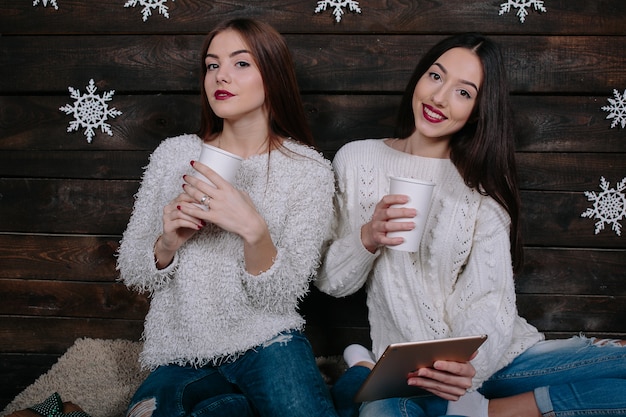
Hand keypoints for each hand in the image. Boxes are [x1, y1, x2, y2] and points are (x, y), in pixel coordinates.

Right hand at [156, 189, 204, 267]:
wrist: (174, 242)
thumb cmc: (185, 228)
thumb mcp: (194, 217)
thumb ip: (199, 210)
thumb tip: (211, 203)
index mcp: (174, 203)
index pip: (184, 195)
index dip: (196, 198)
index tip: (208, 202)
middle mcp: (168, 207)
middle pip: (182, 202)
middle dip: (196, 207)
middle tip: (207, 212)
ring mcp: (166, 216)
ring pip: (181, 212)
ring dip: (194, 217)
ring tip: (203, 222)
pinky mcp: (167, 226)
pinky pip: (179, 222)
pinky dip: (190, 224)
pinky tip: (198, 227)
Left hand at [183, 160, 276, 274]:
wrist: (250, 224)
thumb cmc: (248, 209)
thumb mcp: (242, 194)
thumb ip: (232, 190)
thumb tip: (227, 187)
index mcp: (228, 188)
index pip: (211, 174)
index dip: (200, 167)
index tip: (193, 163)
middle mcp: (221, 195)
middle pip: (201, 184)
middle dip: (191, 179)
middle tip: (185, 176)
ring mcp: (216, 206)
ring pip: (197, 196)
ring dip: (188, 191)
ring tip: (183, 187)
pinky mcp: (214, 217)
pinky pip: (197, 212)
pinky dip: (187, 209)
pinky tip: (181, 205)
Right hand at [360, 194, 416, 252]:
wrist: (370, 234)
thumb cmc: (382, 221)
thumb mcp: (386, 212)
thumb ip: (397, 208)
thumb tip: (418, 205)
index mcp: (380, 208)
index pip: (386, 200)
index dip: (396, 198)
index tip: (407, 199)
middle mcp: (377, 217)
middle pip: (388, 213)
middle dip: (402, 212)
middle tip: (414, 213)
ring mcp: (376, 227)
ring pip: (387, 226)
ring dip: (401, 226)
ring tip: (412, 225)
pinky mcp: (377, 238)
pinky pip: (385, 240)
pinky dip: (393, 240)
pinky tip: (401, 239)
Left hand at [406, 357, 475, 400]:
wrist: (457, 373)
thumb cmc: (454, 360)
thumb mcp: (457, 354)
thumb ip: (459, 351)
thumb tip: (472, 351)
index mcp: (469, 370)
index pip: (458, 368)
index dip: (447, 366)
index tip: (435, 363)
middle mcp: (466, 382)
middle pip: (446, 379)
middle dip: (430, 374)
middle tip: (419, 370)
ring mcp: (459, 391)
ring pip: (439, 387)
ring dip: (423, 382)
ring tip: (412, 377)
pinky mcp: (452, 397)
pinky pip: (436, 392)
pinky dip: (425, 386)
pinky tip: (416, 382)